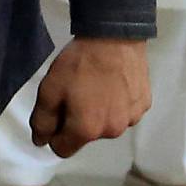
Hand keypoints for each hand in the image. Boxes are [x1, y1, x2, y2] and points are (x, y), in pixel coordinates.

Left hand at [27, 35, 151, 158]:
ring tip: (97, 87)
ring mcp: (131, 119)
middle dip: (78, 122)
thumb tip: (41, 142)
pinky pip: (124, 113)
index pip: (64, 149)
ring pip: (107, 125)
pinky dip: (117, 104)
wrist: (114, 36)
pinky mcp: (144, 105)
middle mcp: (112, 131)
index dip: (55, 134)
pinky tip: (114, 85)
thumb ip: (43, 121)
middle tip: (76, 94)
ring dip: (100, 114)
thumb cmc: (79, 63)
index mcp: (86, 130)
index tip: (56, 114)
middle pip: (86, 137)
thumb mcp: (49, 90)